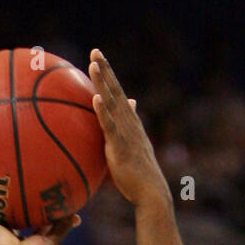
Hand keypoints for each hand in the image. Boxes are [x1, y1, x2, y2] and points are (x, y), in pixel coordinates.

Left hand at [88, 49, 169, 207]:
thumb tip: (128, 110)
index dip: (110, 76)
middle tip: (95, 51)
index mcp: (131, 124)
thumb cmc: (139, 177)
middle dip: (106, 70)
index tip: (99, 59)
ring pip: (113, 103)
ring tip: (93, 64)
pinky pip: (110, 126)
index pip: (119, 94)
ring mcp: (126, 133)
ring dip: (103, 83)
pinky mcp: (121, 147)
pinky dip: (103, 111)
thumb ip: (127, 130)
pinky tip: (95, 98)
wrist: (152, 194)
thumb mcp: (133, 149)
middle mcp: (130, 123)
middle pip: (117, 91)